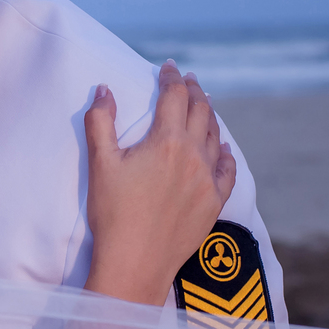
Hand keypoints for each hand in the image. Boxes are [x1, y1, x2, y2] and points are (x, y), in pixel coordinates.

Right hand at [83, 61, 235, 305]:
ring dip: (209, 117)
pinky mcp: (214, 203)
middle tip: (188, 80)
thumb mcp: (99, 163)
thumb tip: (104, 89)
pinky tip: (225, 149)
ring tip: (203, 107)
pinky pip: (228, 170)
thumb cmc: (112, 212)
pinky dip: (226, 153)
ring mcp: (208, 180)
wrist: (135, 261)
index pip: (174, 97)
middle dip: (194, 91)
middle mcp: (194, 156)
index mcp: (167, 142)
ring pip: (216, 137)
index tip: (168, 67)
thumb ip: (100, 121)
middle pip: (201, 112)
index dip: (171, 78)